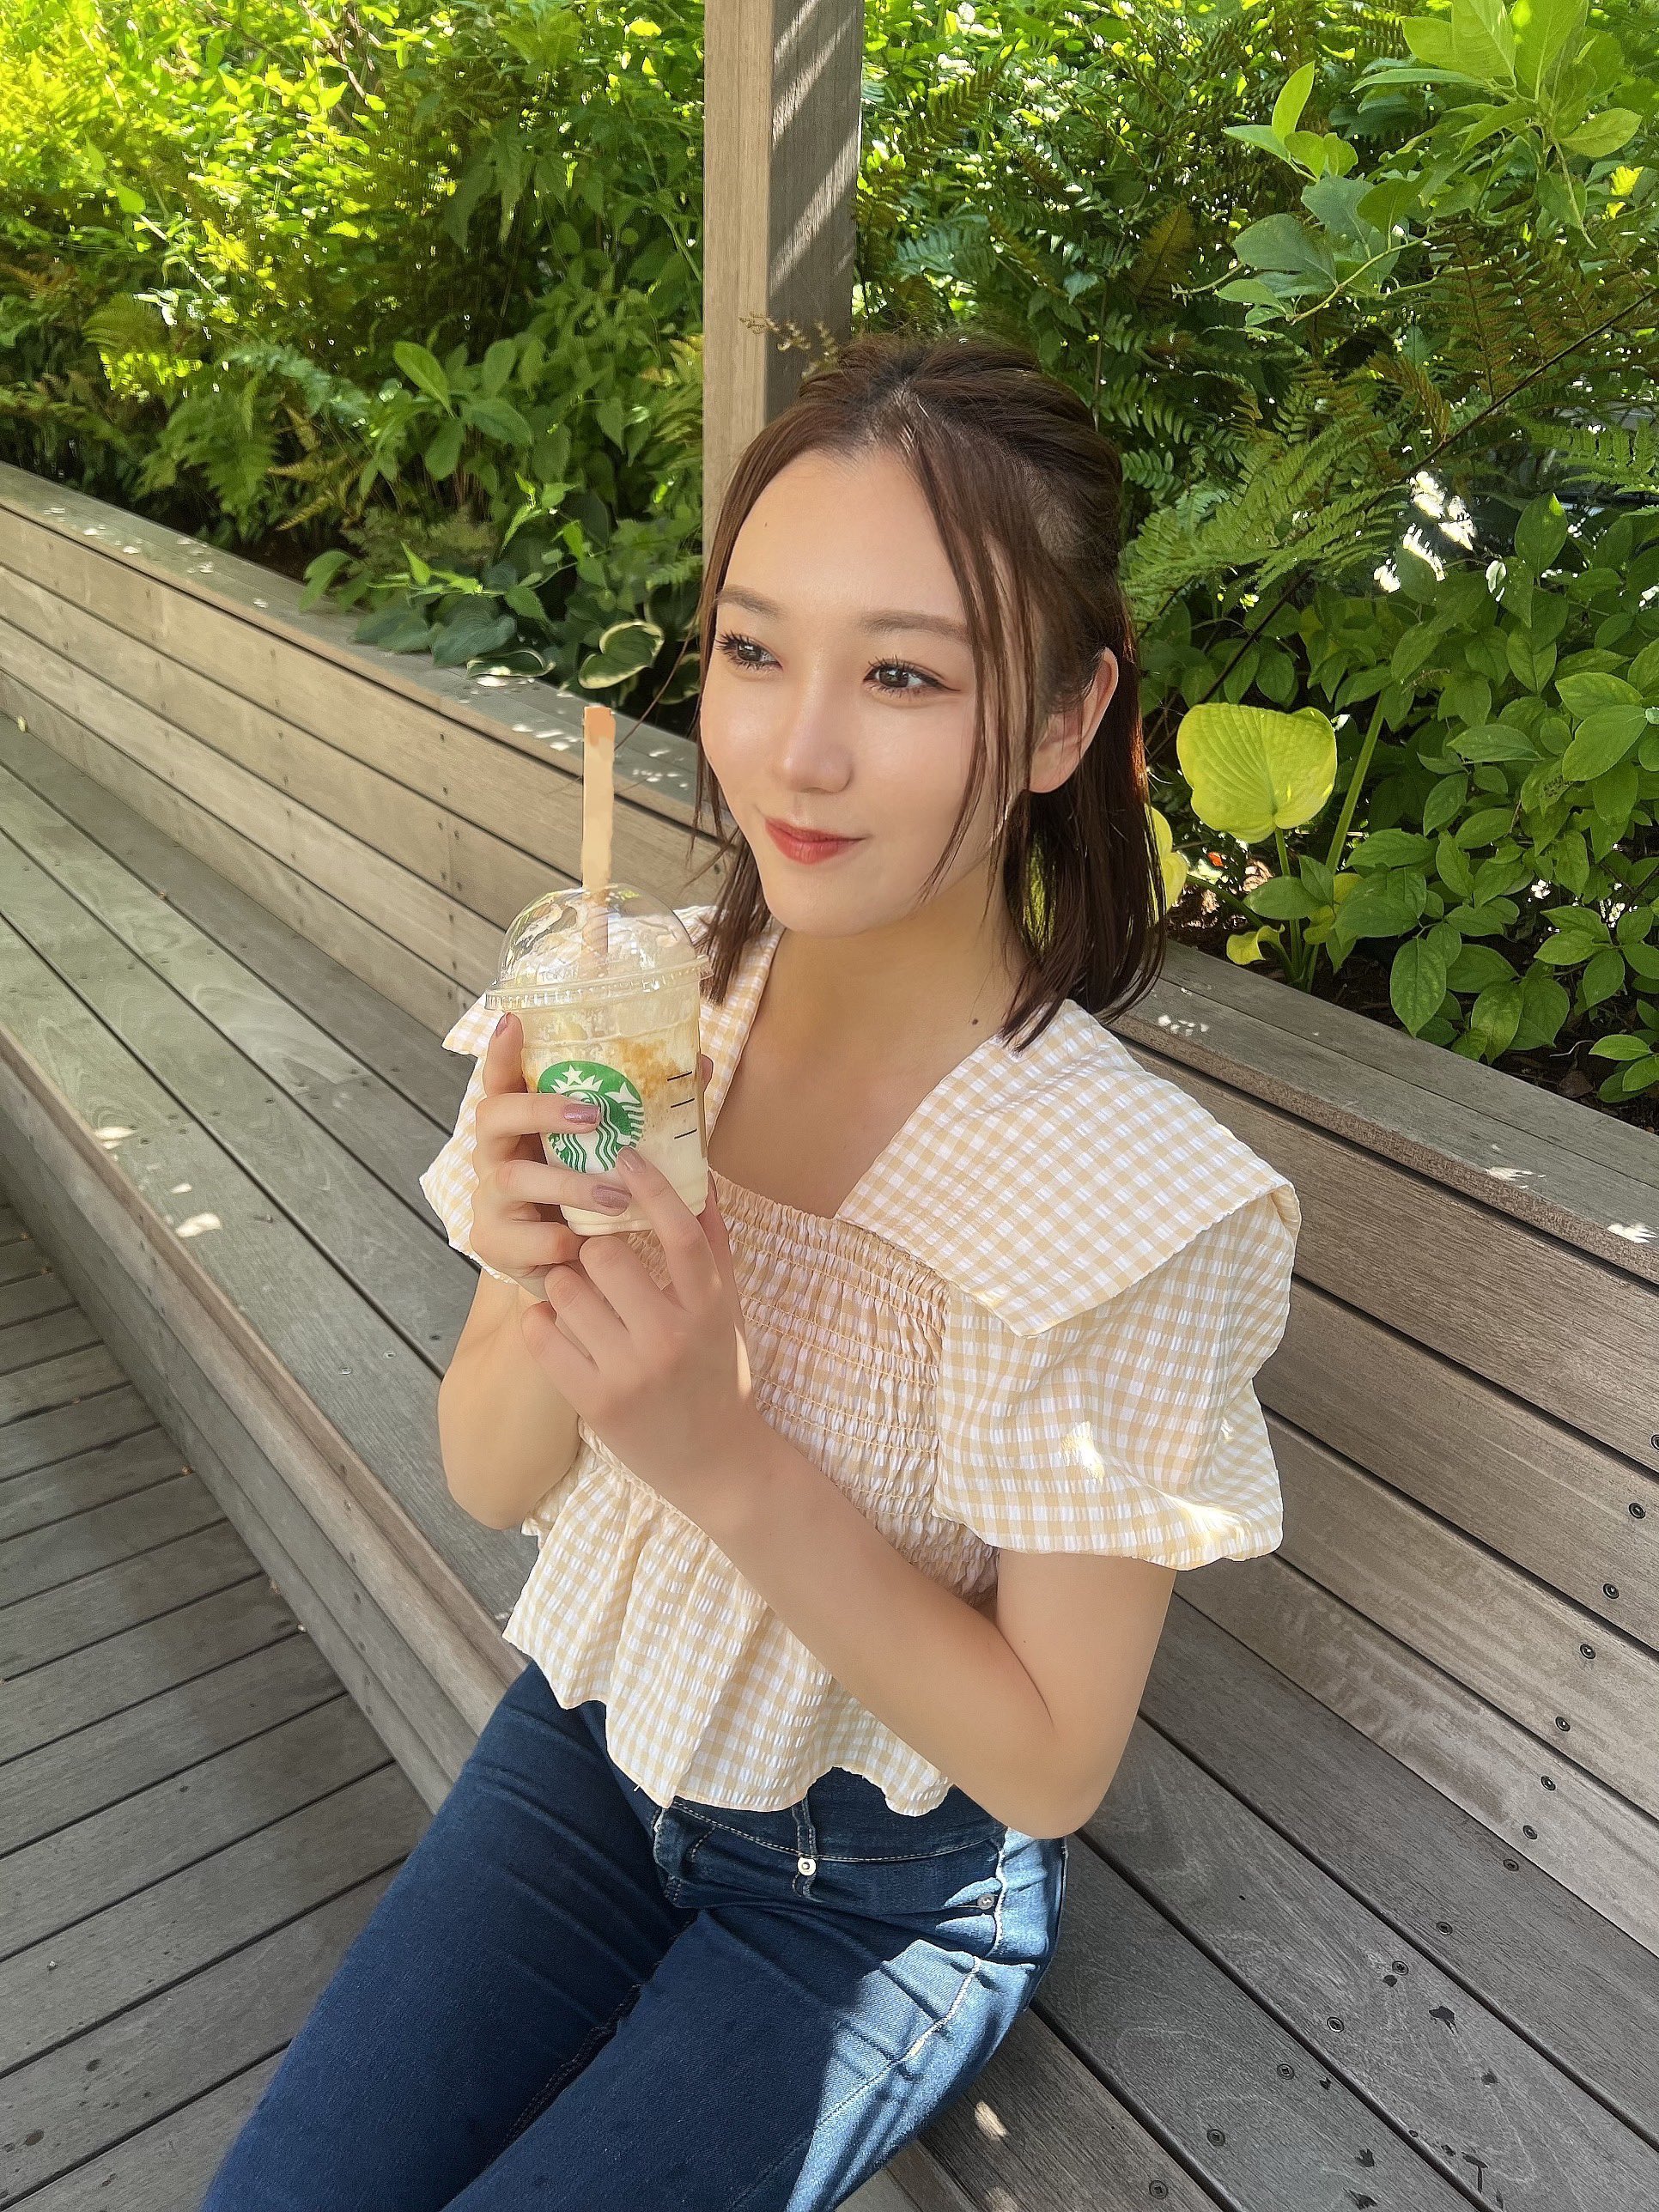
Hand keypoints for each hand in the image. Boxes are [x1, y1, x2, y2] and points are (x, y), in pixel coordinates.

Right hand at [470, 1014, 712, 1303]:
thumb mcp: (615, 1152)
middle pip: (493, 1116)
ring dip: (569, 1185)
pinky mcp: (494, 1244)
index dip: (501, 1050)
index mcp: (520, 1123)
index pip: (501, 1078)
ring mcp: (490, 1198)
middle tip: (594, 1115)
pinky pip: (519, 1239)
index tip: (515, 1020)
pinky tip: (583, 1243)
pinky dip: (556, 1239)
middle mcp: (495, 1153)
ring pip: (514, 1179)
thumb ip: (649, 1111)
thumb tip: (701, 1062)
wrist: (575, 1273)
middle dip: (541, 1110)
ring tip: (617, 1197)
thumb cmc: (593, 1198)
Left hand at [517, 1140, 765, 1522]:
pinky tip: (555, 1324)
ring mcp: (628, 1372)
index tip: (625, 1155)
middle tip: (591, 1256)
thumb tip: (698, 1176)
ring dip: (564, 1285)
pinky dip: (540, 1322)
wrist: (716, 1462)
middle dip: (591, 1249)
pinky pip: (541, 1336)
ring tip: (576, 1295)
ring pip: (565, 1292)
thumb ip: (712, 1246)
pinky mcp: (593, 1402)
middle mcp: (669, 1337)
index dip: (650, 1186)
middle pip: (604, 1255)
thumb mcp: (725, 1311)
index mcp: (707, 1308)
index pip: (679, 1231)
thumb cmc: (718, 1374)